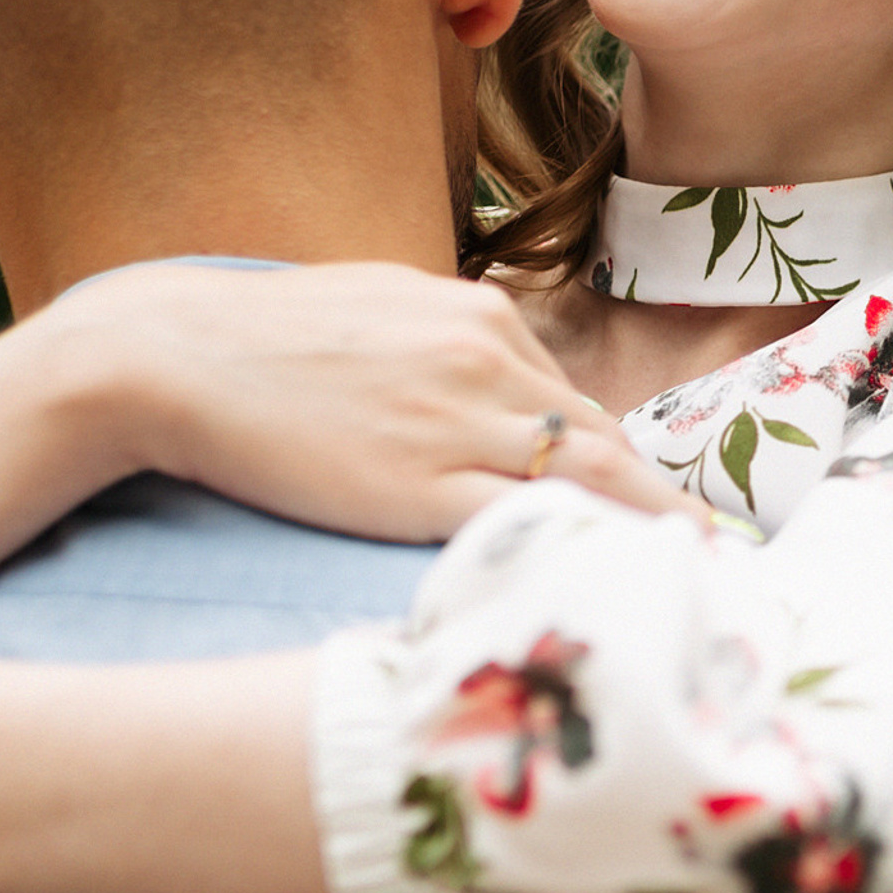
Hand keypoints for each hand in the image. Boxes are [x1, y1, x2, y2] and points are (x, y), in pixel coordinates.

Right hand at [43, 262, 711, 544]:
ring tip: (708, 578)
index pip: (576, 406)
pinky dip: (584, 550)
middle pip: (603, 444)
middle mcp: (487, 364)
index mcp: (481, 321)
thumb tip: (501, 378)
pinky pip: (525, 522)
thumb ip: (451, 342)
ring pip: (586, 481)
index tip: (664, 514)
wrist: (169, 356)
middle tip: (722, 558)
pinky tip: (622, 582)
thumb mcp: (380, 310)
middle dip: (662, 506)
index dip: (621, 468)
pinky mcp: (420, 484)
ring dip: (651, 532)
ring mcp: (458, 424)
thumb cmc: (266, 341)